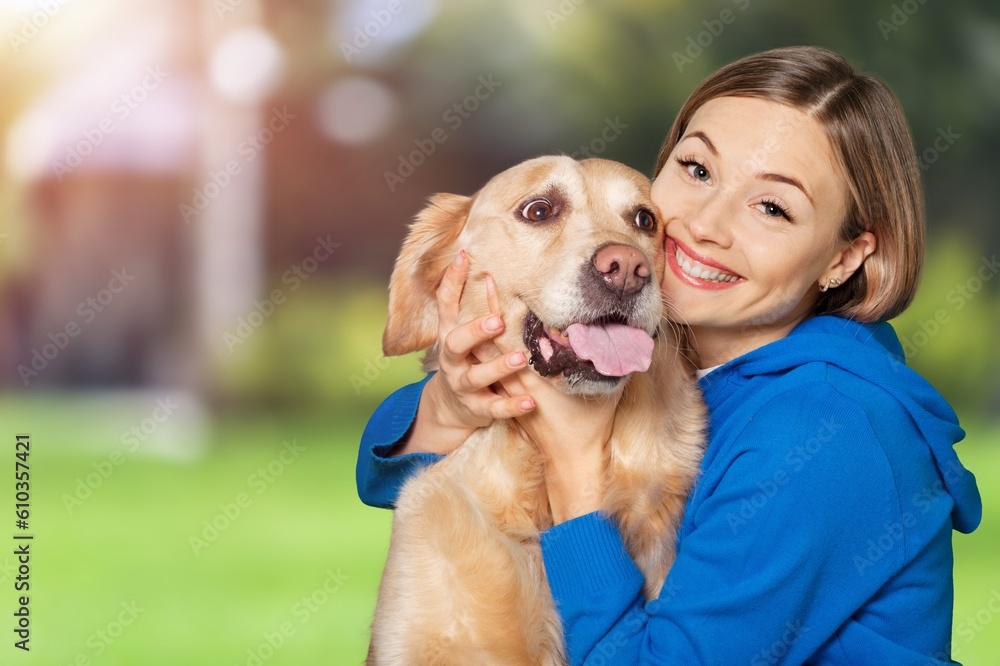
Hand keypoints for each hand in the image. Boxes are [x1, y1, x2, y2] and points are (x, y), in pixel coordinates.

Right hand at [391, 251, 536, 456]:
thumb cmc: (465, 359)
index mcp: (449, 334)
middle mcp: (452, 359)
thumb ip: (474, 307)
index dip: (451, 280)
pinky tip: (530, 402)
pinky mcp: (476, 408)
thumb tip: (487, 270)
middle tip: (496, 321)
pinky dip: (512, 406)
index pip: (446, 304)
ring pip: (476, 376)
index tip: (463, 256)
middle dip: (475, 331)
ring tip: (520, 358)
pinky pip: (495, 408)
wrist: (449, 408)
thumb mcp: (464, 333)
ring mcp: (462, 385)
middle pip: (455, 343)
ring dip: (498, 367)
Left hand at [482, 291, 618, 523]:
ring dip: (481, 329)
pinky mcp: (510, 398)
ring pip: (488, 355)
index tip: (497, 282)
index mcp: (537, 374)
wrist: (571, 460)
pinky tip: (484, 333)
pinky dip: (486, 350)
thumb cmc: (590, 423)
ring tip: (473, 301)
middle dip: (485, 310)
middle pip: (492, 340)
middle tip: (479, 280)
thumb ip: (614, 359)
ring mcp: (511, 390)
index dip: (501, 309)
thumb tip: (635, 334)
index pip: (511, 335)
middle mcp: (518, 379)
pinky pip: (493, 369)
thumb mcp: (606, 389)